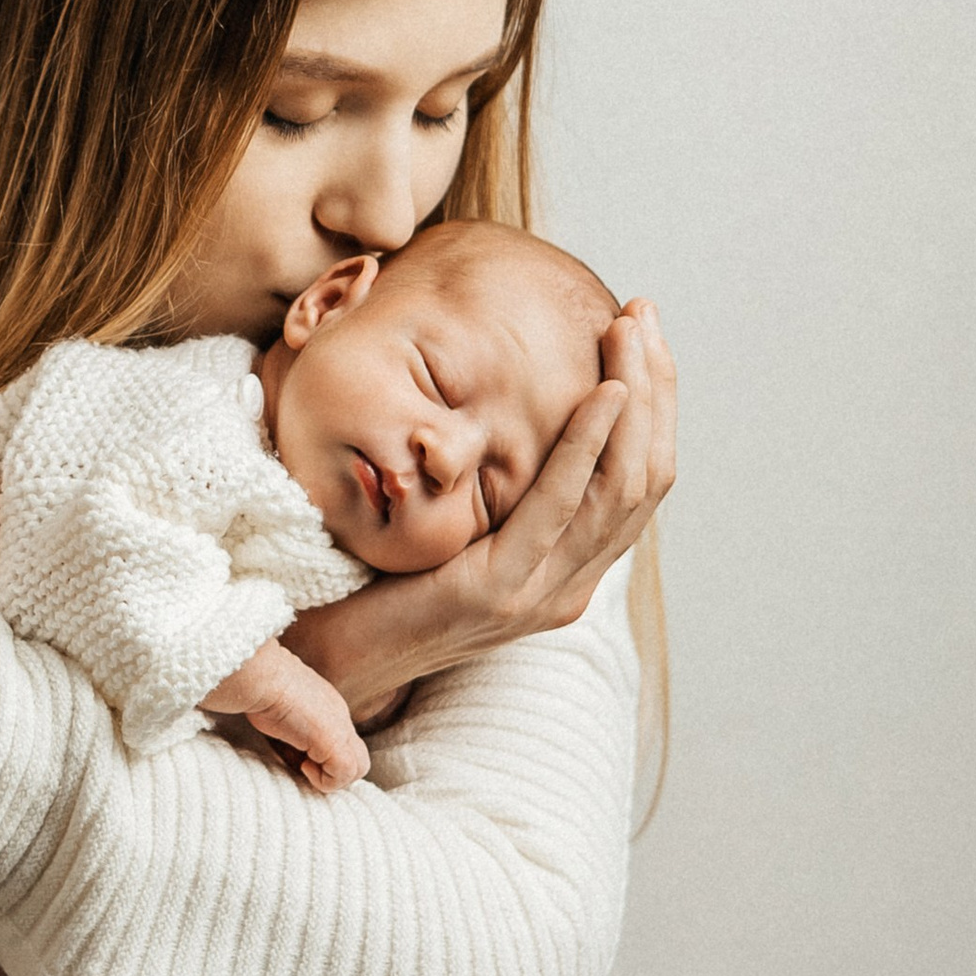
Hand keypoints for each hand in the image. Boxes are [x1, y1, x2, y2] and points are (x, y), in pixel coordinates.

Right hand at [201, 639, 369, 791]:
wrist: (261, 676)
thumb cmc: (259, 686)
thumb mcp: (279, 703)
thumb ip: (289, 718)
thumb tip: (280, 728)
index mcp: (327, 706)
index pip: (341, 740)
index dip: (324, 756)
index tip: (297, 756)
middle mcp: (340, 717)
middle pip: (358, 755)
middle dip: (334, 770)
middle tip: (303, 765)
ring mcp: (341, 729)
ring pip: (358, 768)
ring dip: (331, 777)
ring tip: (302, 765)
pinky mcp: (335, 742)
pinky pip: (344, 775)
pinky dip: (324, 780)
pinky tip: (301, 765)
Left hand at [291, 297, 676, 718]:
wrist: (323, 659)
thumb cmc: (373, 584)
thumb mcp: (453, 525)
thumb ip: (492, 488)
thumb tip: (503, 410)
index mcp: (563, 569)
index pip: (638, 481)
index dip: (651, 405)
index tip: (641, 335)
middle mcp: (566, 586)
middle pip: (644, 478)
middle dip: (653, 389)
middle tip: (643, 315)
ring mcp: (540, 594)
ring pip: (621, 489)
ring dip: (633, 402)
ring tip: (629, 336)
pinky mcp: (500, 593)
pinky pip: (559, 507)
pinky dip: (587, 443)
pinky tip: (601, 392)